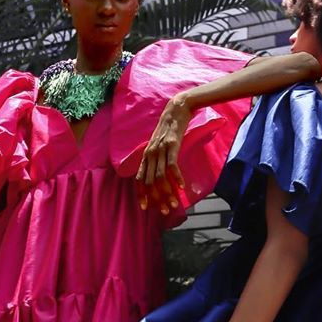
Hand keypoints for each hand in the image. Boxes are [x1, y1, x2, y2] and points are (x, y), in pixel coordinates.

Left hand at [136, 93, 190, 214]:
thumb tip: (160, 177)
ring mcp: (160, 150)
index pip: (139, 179)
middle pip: (150, 182)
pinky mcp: (172, 145)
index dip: (141, 195)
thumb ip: (157, 160)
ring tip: (175, 204)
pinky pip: (172, 166)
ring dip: (168, 193)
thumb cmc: (169, 130)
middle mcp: (150, 154)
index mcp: (146, 156)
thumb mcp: (159, 146)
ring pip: (160, 177)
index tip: (145, 208)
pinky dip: (177, 178)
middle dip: (157, 199)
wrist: (176, 110)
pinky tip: (182, 188)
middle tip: (164, 211)